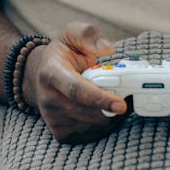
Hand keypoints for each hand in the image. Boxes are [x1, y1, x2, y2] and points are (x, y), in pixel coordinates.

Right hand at [26, 22, 128, 142]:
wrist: (41, 75)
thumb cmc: (63, 55)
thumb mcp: (72, 34)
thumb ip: (89, 35)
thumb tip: (107, 49)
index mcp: (51, 73)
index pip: (77, 90)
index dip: (100, 98)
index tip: (122, 104)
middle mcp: (48, 98)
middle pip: (88, 112)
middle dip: (112, 109)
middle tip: (129, 97)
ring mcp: (53, 118)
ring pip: (92, 126)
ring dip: (111, 118)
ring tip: (116, 101)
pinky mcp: (60, 132)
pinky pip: (90, 135)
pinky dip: (104, 126)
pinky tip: (106, 112)